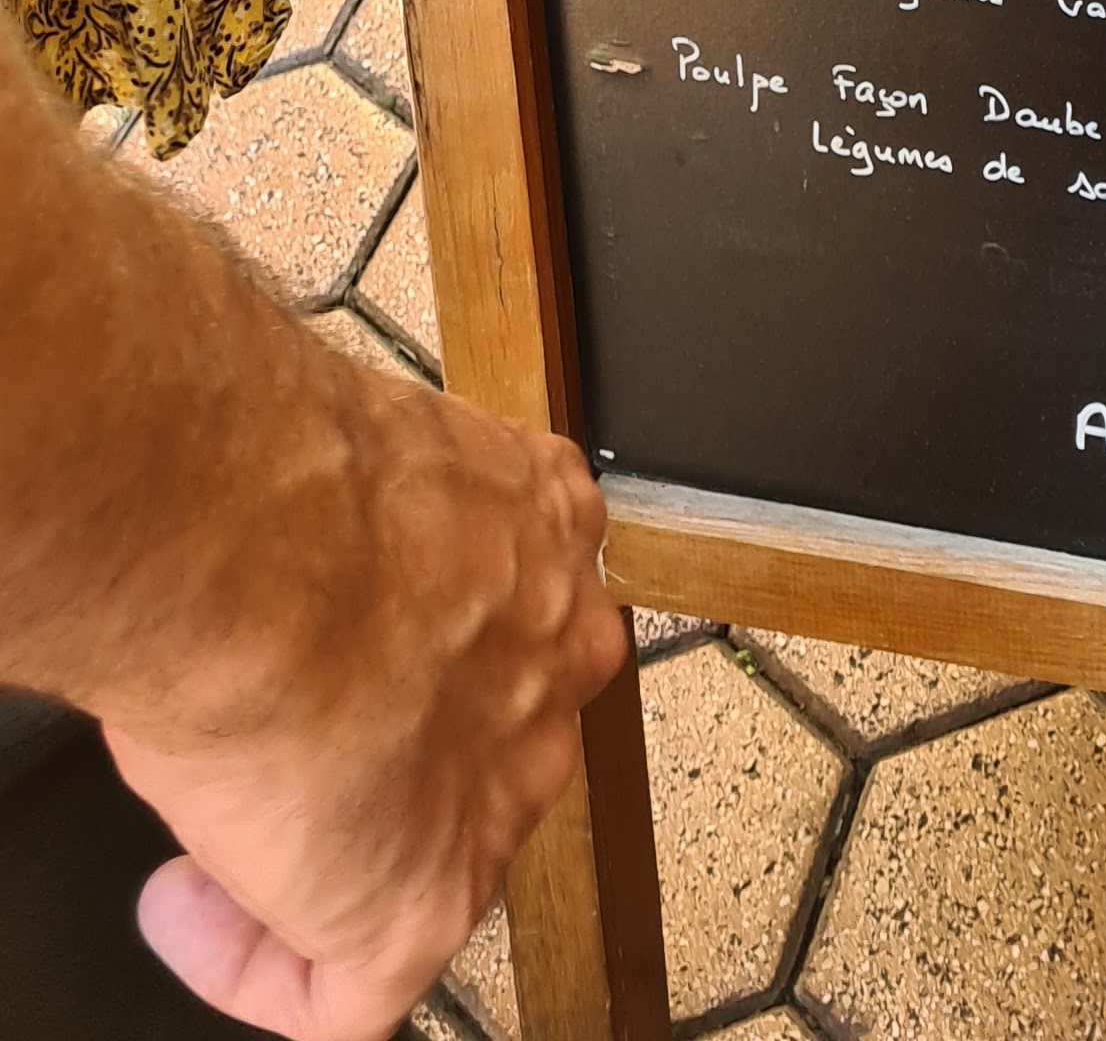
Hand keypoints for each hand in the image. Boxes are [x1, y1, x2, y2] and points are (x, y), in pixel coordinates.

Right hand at [106, 370, 622, 1040]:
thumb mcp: (369, 475)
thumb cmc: (284, 496)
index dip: (420, 651)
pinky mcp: (430, 907)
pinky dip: (258, 966)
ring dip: (330, 857)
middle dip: (393, 753)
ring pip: (431, 862)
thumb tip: (312, 532)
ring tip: (227, 825)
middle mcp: (554, 666)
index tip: (340, 652)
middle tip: (292, 748)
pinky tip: (192, 908)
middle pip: (488, 741)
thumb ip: (378, 523)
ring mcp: (502, 796)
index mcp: (547, 543)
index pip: (514, 622)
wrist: (264, 552)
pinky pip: (349, 993)